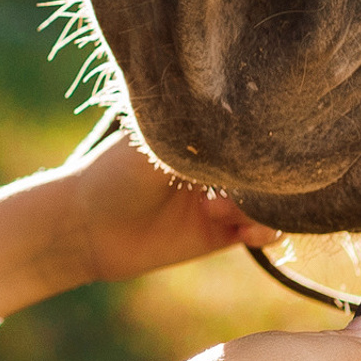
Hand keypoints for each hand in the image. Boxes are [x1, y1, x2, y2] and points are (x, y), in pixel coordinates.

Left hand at [63, 132, 278, 286]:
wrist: (87, 229)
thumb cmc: (113, 175)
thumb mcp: (157, 144)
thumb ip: (202, 137)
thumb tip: (254, 126)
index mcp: (204, 133)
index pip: (255, 128)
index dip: (268, 135)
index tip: (270, 140)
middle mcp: (219, 163)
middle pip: (271, 165)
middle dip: (271, 175)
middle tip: (245, 182)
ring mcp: (225, 197)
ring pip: (273, 199)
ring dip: (259, 206)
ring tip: (215, 209)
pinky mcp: (224, 233)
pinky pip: (265, 232)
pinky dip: (265, 230)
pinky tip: (243, 231)